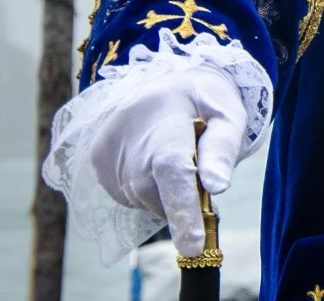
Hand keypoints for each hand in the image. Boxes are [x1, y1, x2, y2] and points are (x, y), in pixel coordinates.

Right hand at [83, 65, 246, 256]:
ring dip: (165, 191)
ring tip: (177, 156)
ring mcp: (106, 149)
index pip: (171, 169)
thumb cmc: (203, 99)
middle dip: (181, 200)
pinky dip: (148, 188)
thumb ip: (224, 147)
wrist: (163, 79)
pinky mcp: (96, 159)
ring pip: (142, 197)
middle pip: (155, 191)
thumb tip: (218, 186)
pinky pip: (128, 193)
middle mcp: (127, 136)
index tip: (194, 244)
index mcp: (165, 120)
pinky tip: (154, 160)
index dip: (182, 209)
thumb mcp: (226, 111)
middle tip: (201, 178)